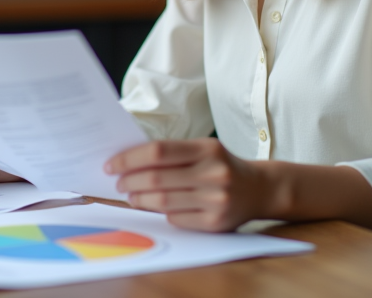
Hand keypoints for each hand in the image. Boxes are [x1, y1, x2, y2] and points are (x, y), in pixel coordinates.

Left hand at [105, 138, 263, 231]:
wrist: (259, 189)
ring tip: (130, 195)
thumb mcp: (204, 150)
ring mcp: (216, 199)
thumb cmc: (221, 166)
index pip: (158, 151)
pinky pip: (176, 218)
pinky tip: (153, 207)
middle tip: (118, 182)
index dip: (130, 158)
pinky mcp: (215, 222)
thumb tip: (129, 162)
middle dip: (130, 180)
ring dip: (139, 198)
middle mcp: (213, 173)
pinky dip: (160, 213)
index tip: (112, 164)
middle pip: (156, 178)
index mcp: (207, 148)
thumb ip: (173, 154)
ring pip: (162, 201)